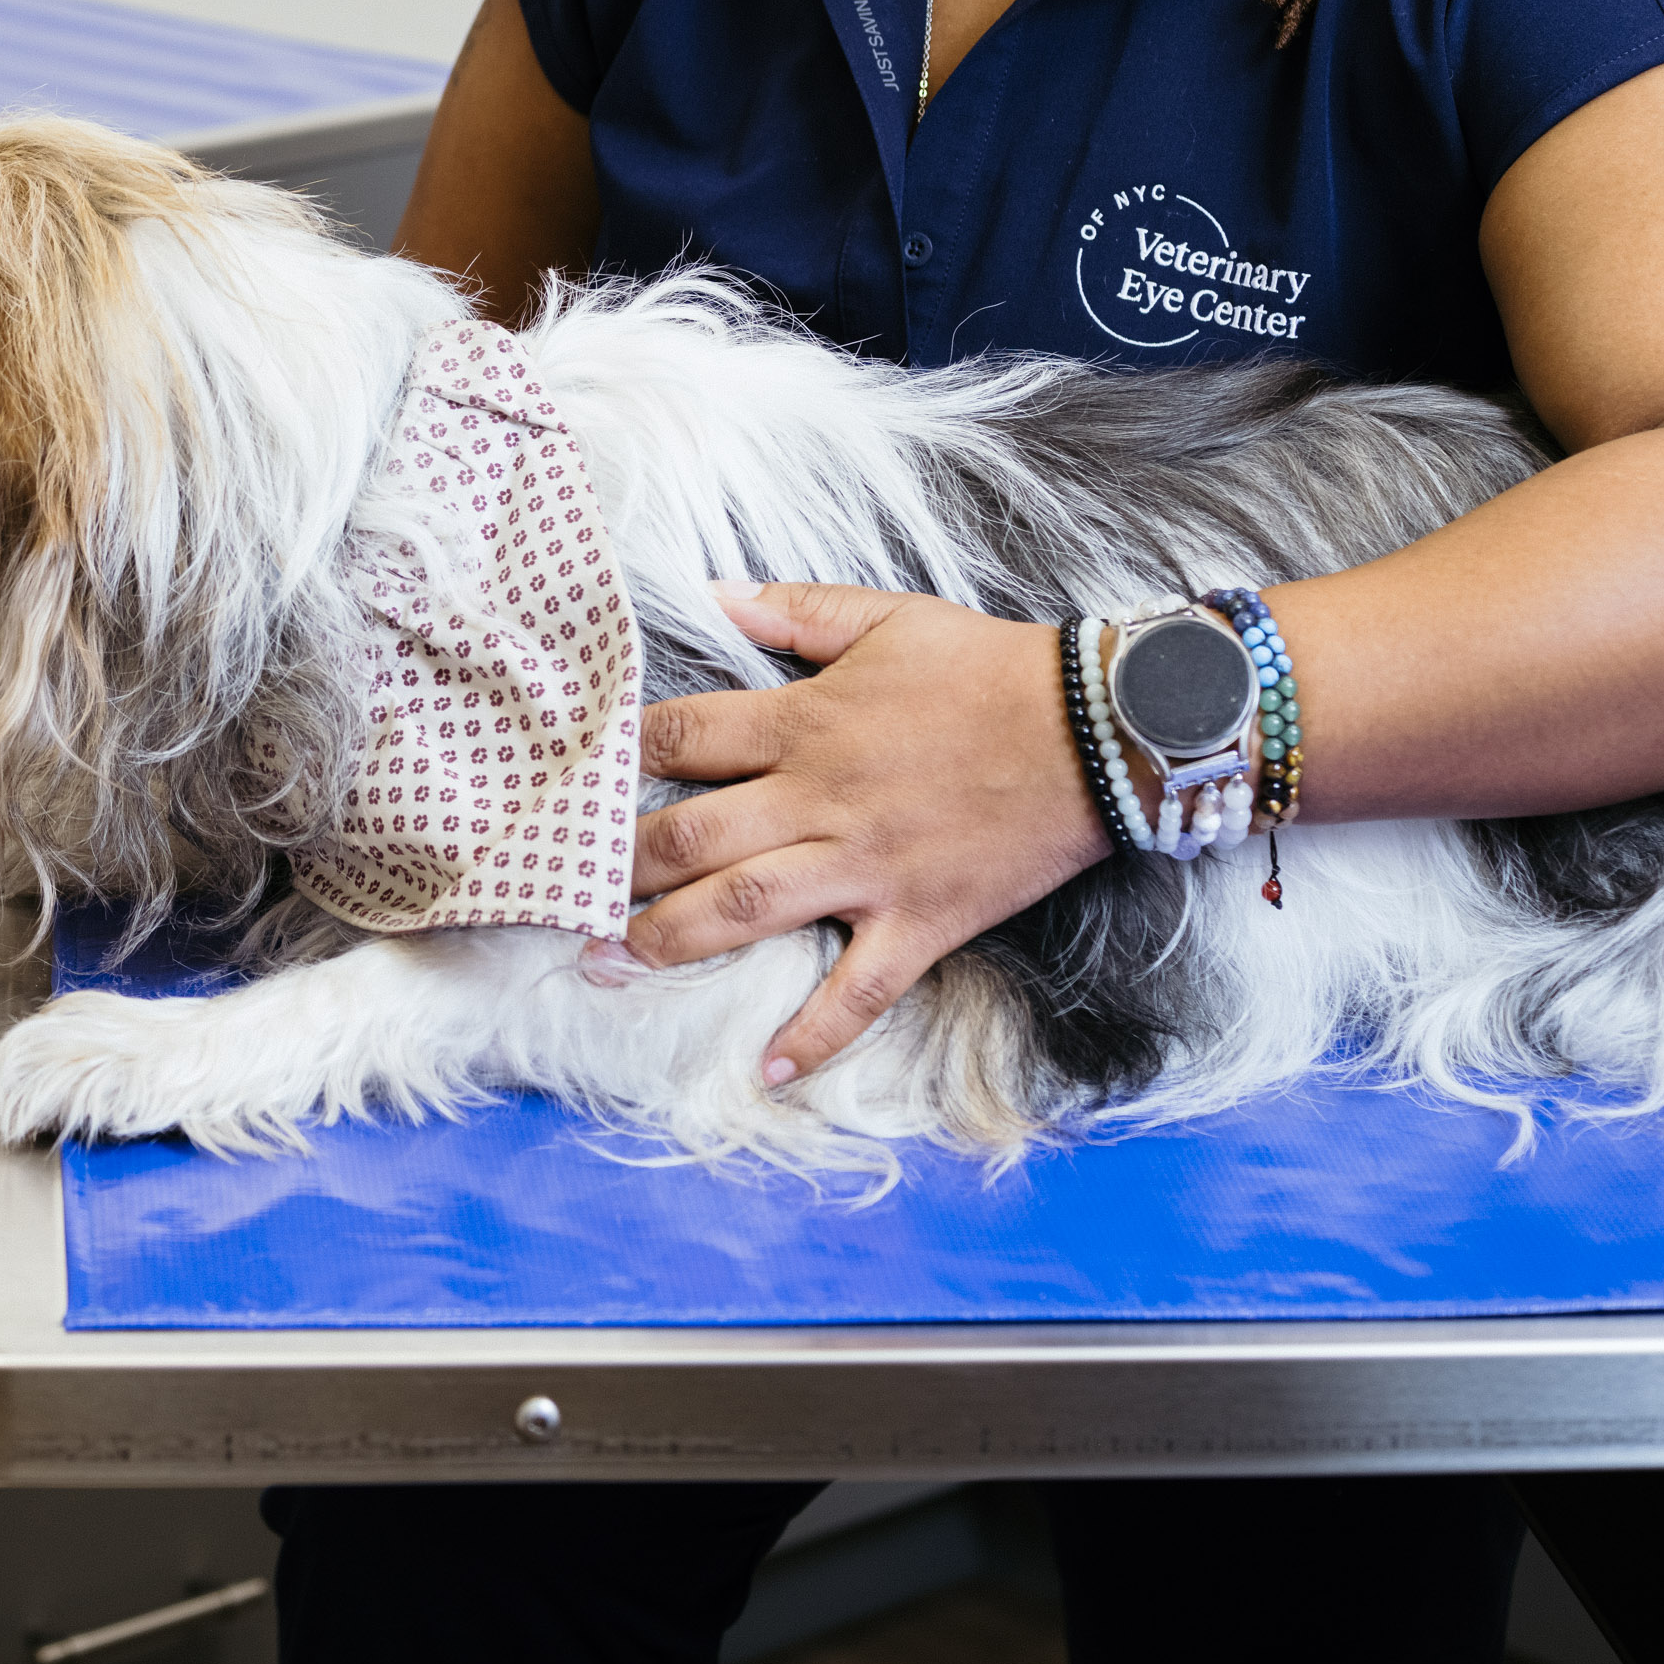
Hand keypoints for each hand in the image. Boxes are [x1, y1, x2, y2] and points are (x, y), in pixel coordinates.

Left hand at [624, 582, 1108, 1088]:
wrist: (1100, 730)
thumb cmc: (988, 668)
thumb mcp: (886, 618)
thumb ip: (793, 611)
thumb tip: (714, 593)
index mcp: (806, 722)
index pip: (685, 739)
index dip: (621, 759)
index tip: (575, 782)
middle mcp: (822, 800)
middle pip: (695, 835)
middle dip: (621, 867)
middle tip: (563, 895)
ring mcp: (869, 868)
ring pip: (751, 909)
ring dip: (674, 940)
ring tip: (612, 965)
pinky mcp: (922, 921)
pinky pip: (861, 988)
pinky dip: (816, 1034)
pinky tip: (768, 1070)